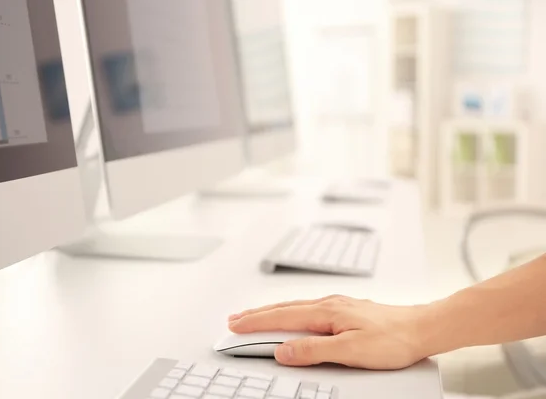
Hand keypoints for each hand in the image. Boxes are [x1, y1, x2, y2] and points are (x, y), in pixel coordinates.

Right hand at [228, 295, 430, 369]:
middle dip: (256, 314)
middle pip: (283, 309)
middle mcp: (328, 304)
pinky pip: (307, 308)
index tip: (235, 327)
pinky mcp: (345, 310)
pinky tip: (291, 315)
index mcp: (325, 313)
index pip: (281, 318)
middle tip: (235, 319)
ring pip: (294, 307)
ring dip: (271, 312)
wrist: (422, 328)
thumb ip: (313, 350)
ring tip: (254, 316)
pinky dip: (289, 312)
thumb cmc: (392, 339)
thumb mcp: (350, 351)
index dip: (255, 323)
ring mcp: (337, 305)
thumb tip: (283, 350)